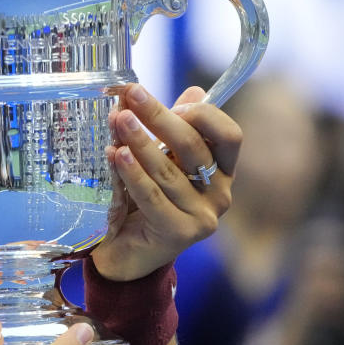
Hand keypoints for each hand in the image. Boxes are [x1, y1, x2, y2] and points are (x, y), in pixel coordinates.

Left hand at [92, 83, 241, 280]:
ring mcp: (203, 217)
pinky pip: (152, 196)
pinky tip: (115, 154)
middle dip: (161, 118)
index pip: (228, 135)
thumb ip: (169, 130)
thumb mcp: (158, 161)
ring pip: (169, 171)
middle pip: (195, 147)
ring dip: (140, 142)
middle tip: (131, 97)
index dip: (201, 113)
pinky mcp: (180, 234)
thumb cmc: (142, 201)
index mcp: (222, 171)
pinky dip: (132, 173)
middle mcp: (220, 194)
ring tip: (117, 120)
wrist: (125, 253)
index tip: (170, 100)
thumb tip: (192, 90)